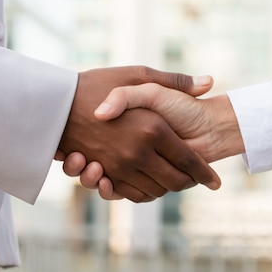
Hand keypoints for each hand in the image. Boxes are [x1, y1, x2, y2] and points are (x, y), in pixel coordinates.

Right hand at [57, 66, 220, 201]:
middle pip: (175, 182)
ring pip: (154, 192)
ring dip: (166, 190)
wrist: (55, 102)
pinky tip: (148, 183)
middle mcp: (137, 152)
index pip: (189, 162)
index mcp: (152, 128)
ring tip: (174, 180)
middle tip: (196, 181)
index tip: (216, 183)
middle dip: (189, 185)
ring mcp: (119, 167)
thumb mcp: (138, 76)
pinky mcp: (104, 175)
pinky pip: (131, 195)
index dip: (205, 175)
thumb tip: (209, 83)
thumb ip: (175, 81)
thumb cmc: (97, 84)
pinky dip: (143, 194)